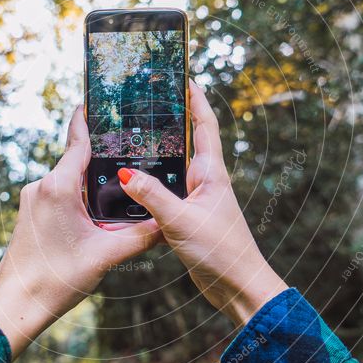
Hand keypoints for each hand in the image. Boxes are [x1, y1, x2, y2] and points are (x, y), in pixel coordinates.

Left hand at [0, 107, 162, 356]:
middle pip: (76, 162)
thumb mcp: (106, 255)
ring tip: (118, 195)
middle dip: (101, 161)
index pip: (78, 142)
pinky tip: (94, 218)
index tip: (95, 99)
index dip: (89, 120)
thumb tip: (167, 224)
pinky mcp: (29, 214)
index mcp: (58, 187)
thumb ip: (141, 236)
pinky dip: (77, 200)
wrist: (17, 305)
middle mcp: (41, 186)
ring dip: (90, 187)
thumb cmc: (56, 279)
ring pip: (68, 181)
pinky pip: (58, 196)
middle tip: (128, 153)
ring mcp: (32, 200)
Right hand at [112, 81, 287, 326]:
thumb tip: (125, 173)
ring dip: (161, 151)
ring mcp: (198, 199)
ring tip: (136, 134)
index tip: (185, 76)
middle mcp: (206, 181)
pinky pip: (169, 190)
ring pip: (176, 167)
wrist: (237, 286)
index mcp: (211, 174)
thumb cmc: (221, 253)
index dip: (196, 99)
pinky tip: (134, 182)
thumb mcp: (181, 222)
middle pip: (189, 141)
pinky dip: (153, 181)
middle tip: (150, 100)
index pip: (205, 126)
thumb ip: (153, 197)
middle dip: (174, 119)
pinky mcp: (190, 216)